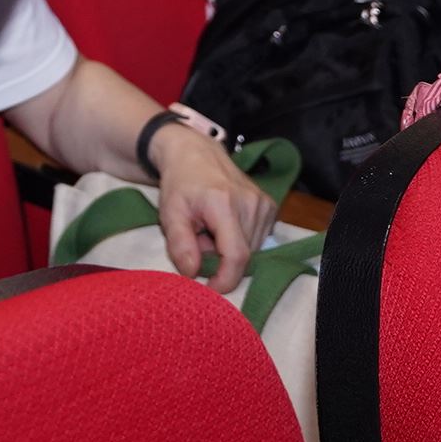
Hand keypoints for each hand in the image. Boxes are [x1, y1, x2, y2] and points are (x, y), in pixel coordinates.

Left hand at [151, 123, 276, 293]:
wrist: (195, 153)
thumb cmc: (180, 184)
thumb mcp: (170, 214)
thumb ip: (180, 245)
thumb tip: (192, 273)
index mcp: (224, 203)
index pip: (236, 255)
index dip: (225, 280)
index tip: (209, 288)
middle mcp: (250, 203)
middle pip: (242, 255)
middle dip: (219, 260)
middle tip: (198, 240)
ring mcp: (264, 203)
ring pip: (251, 249)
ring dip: (229, 250)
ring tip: (209, 229)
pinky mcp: (270, 206)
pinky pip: (258, 239)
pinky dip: (240, 240)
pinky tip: (225, 224)